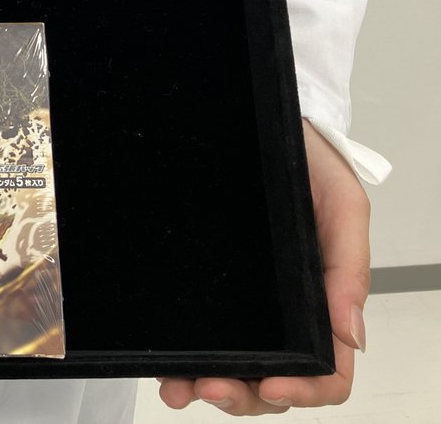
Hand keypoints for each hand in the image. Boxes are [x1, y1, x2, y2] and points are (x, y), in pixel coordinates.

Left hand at [157, 118, 370, 414]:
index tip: (271, 383)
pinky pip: (198, 337)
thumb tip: (352, 337)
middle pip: (272, 382)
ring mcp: (240, 304)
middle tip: (208, 387)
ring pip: (232, 369)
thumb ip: (349, 268)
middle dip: (242, 397)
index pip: (326, 368)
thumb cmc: (306, 160)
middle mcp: (281, 311)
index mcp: (320, 299)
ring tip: (177, 387)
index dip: (303, 389)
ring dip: (207, 388)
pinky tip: (162, 368)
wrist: (257, 119)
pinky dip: (182, 361)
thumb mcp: (341, 203)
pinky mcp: (203, 288)